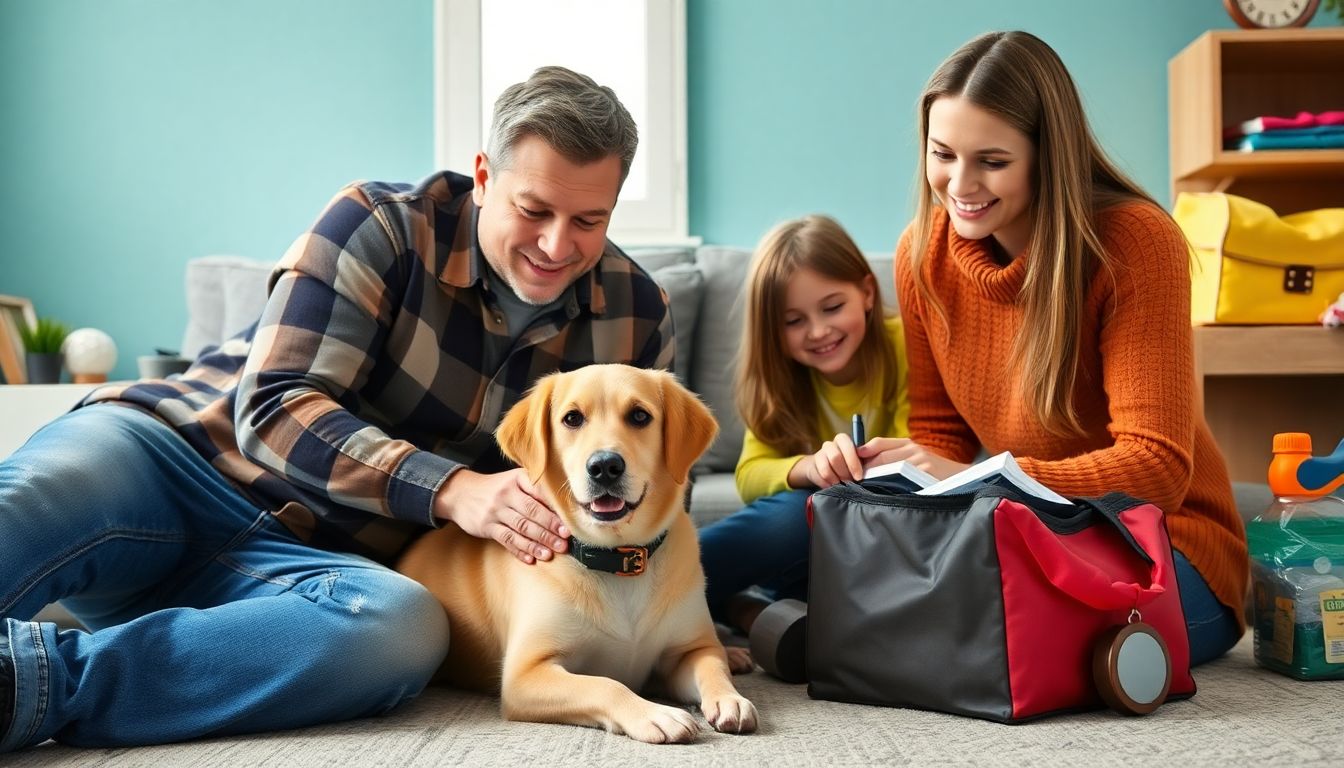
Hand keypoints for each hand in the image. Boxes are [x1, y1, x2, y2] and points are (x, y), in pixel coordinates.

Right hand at [433, 468, 569, 563]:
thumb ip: (536, 489)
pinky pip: (506, 540)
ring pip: (520, 528)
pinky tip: (531, 558)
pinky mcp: (486, 527)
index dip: (555, 508)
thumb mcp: (514, 479)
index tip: (569, 522)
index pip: (539, 493)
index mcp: (518, 479)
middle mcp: (506, 494)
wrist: (460, 492)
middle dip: (550, 528)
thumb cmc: (496, 487)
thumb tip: (564, 507)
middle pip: (532, 513)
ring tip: (552, 553)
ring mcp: (495, 511)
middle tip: (565, 541)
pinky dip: (519, 550)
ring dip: (538, 542)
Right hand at [788, 433, 863, 488]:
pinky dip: (828, 483)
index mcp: (844, 440)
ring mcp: (820, 454)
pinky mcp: (812, 465)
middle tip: (850, 482)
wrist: (827, 471)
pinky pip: (820, 475)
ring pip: (827, 467)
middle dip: (844, 473)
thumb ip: (867, 457)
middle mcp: (831, 444)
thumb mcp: (861, 460)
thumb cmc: (849, 466)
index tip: (859, 476)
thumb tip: (868, 460)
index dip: (853, 462)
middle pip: (836, 457)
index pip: (847, 446)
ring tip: (842, 485)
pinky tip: (833, 486)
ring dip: (836, 478)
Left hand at [857, 438, 969, 480]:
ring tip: (863, 487)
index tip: (850, 462)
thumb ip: (894, 458)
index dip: (863, 451)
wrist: (961, 478)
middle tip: (852, 480)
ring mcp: (920, 461)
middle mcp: (913, 449)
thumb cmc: (934, 471)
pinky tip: (883, 492)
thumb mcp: (914, 459)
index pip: (879, 443)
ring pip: (889, 467)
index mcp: (908, 444)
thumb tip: (866, 464)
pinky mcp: (927, 473)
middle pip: (881, 456)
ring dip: (874, 477)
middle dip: (865, 468)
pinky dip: (890, 485)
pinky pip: (903, 478)